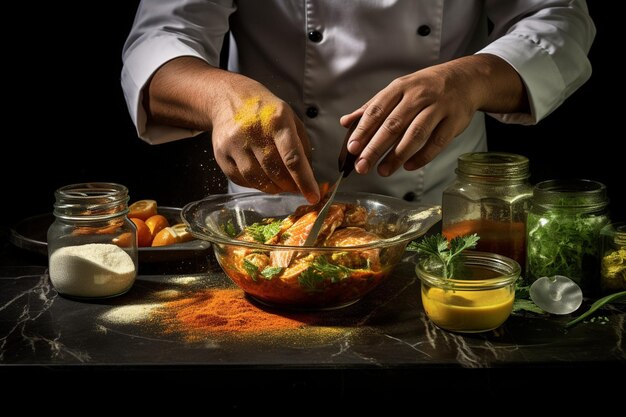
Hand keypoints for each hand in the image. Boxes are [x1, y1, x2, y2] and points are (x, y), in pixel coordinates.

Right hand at [144, 57, 319, 202]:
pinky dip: (255, 184)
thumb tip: (309, 178)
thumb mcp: (291, 119)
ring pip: (256, 179)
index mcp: (278, 120)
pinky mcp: (221, 153)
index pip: (293, 158)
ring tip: (280, 185)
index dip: (304, 181)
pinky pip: (240, 179)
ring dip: (273, 188)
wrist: (229, 99)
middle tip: (295, 188)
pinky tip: (262, 179)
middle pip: (274, 171)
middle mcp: (254, 131)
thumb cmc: (266, 112)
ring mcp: (234, 143)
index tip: (313, 197)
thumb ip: (302, 147)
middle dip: (288, 185)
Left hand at [340, 54, 527, 175]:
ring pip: (415, 134)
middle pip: (393, 125)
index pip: (377, 110)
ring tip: (383, 171)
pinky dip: (422, 156)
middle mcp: (418, 96)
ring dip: (397, 156)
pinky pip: (437, 142)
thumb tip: (346, 122)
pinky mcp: (455, 121)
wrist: (466, 79)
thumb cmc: (425, 87)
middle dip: (375, 147)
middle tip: (362, 166)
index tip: (352, 148)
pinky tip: (408, 167)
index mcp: (400, 87)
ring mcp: (438, 108)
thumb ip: (372, 107)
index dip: (363, 130)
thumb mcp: (398, 90)